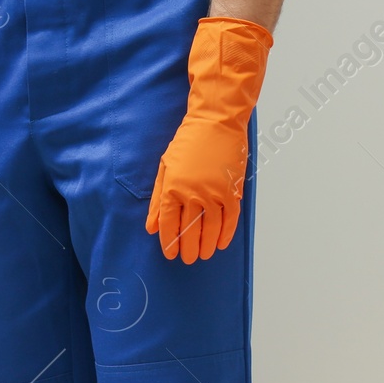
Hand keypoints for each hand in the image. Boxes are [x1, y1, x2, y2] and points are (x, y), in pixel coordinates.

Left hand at [146, 116, 249, 263]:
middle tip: (188, 260)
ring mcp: (214, 192)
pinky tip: (221, 244)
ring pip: (210, 228)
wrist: (215, 122)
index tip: (170, 253)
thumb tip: (151, 228)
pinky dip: (226, 233)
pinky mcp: (232, 189)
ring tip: (203, 255)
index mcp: (173, 188)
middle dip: (188, 248)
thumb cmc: (188, 142)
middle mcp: (193, 193)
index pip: (169, 223)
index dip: (169, 241)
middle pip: (189, 230)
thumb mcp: (165, 168)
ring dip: (206, 245)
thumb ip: (158, 200)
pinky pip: (230, 218)